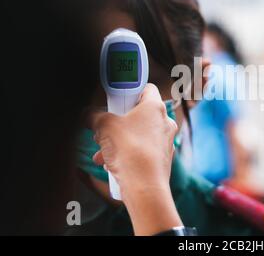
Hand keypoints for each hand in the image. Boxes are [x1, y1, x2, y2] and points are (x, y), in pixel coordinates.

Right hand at [89, 84, 181, 234]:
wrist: (145, 186)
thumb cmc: (130, 151)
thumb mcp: (104, 126)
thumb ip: (94, 116)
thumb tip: (87, 115)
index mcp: (155, 107)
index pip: (146, 88)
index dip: (129, 91)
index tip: (115, 99)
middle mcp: (165, 122)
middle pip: (139, 113)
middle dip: (118, 121)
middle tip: (104, 127)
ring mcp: (166, 141)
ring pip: (138, 134)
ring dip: (118, 140)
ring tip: (103, 151)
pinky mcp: (162, 158)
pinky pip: (142, 150)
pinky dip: (127, 153)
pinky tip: (111, 163)